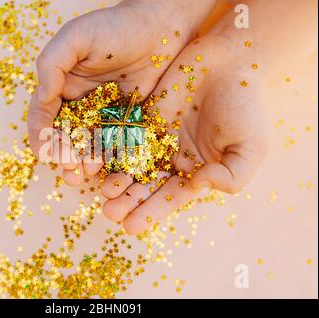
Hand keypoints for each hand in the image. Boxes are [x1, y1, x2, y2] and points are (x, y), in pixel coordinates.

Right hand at [27, 0, 216, 184]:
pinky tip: (109, 167)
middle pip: (64, 137)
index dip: (41, 136)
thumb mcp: (76, 37)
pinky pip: (116, 143)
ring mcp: (104, 115)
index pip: (43, 116)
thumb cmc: (116, 25)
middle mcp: (80, 104)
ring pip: (88, 145)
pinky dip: (110, 157)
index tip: (45, 152)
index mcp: (61, 86)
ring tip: (86, 172)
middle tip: (68, 170)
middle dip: (62, 156)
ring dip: (84, 162)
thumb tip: (42, 96)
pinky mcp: (128, 121)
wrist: (161, 25)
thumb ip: (52, 64)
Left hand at [101, 33, 269, 233]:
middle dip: (127, 201)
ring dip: (115, 179)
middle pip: (144, 185)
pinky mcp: (141, 115)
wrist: (232, 60)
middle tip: (110, 213)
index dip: (151, 212)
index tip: (131, 227)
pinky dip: (109, 148)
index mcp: (194, 171)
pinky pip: (122, 134)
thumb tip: (200, 185)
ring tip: (103, 193)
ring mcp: (154, 136)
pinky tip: (95, 161)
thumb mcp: (250, 147)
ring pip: (129, 163)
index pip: (169, 197)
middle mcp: (170, 158)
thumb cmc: (246, 106)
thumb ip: (231, 175)